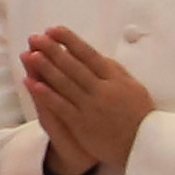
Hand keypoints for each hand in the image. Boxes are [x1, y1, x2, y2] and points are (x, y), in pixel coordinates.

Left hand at [21, 23, 147, 174]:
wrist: (143, 145)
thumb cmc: (140, 116)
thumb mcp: (135, 88)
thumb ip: (116, 72)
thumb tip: (99, 57)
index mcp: (116, 79)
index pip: (89, 55)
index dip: (70, 41)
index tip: (55, 30)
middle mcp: (102, 89)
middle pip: (73, 66)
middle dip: (52, 50)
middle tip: (36, 37)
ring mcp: (90, 106)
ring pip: (64, 83)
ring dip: (46, 68)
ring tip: (31, 54)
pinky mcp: (81, 123)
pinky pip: (61, 106)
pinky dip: (46, 94)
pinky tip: (33, 83)